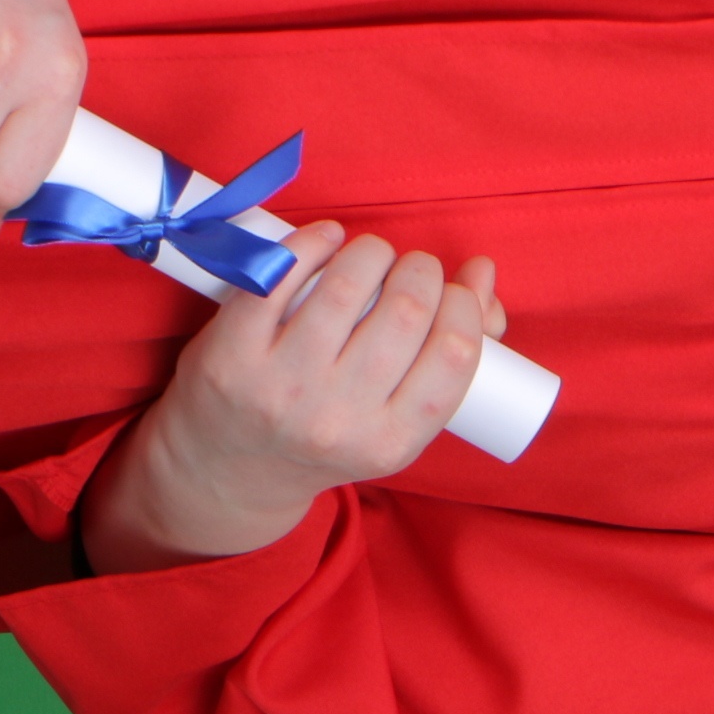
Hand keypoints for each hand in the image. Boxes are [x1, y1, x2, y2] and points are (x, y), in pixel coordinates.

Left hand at [81, 224, 508, 571]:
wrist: (230, 474)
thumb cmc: (328, 437)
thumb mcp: (394, 424)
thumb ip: (452, 359)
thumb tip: (483, 274)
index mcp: (389, 443)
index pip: (454, 354)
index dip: (466, 305)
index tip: (454, 290)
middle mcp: (335, 419)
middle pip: (406, 311)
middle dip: (421, 270)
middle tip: (412, 270)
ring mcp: (280, 386)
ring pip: (349, 286)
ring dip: (372, 251)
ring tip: (373, 255)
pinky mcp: (232, 354)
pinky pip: (279, 277)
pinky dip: (312, 242)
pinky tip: (327, 239)